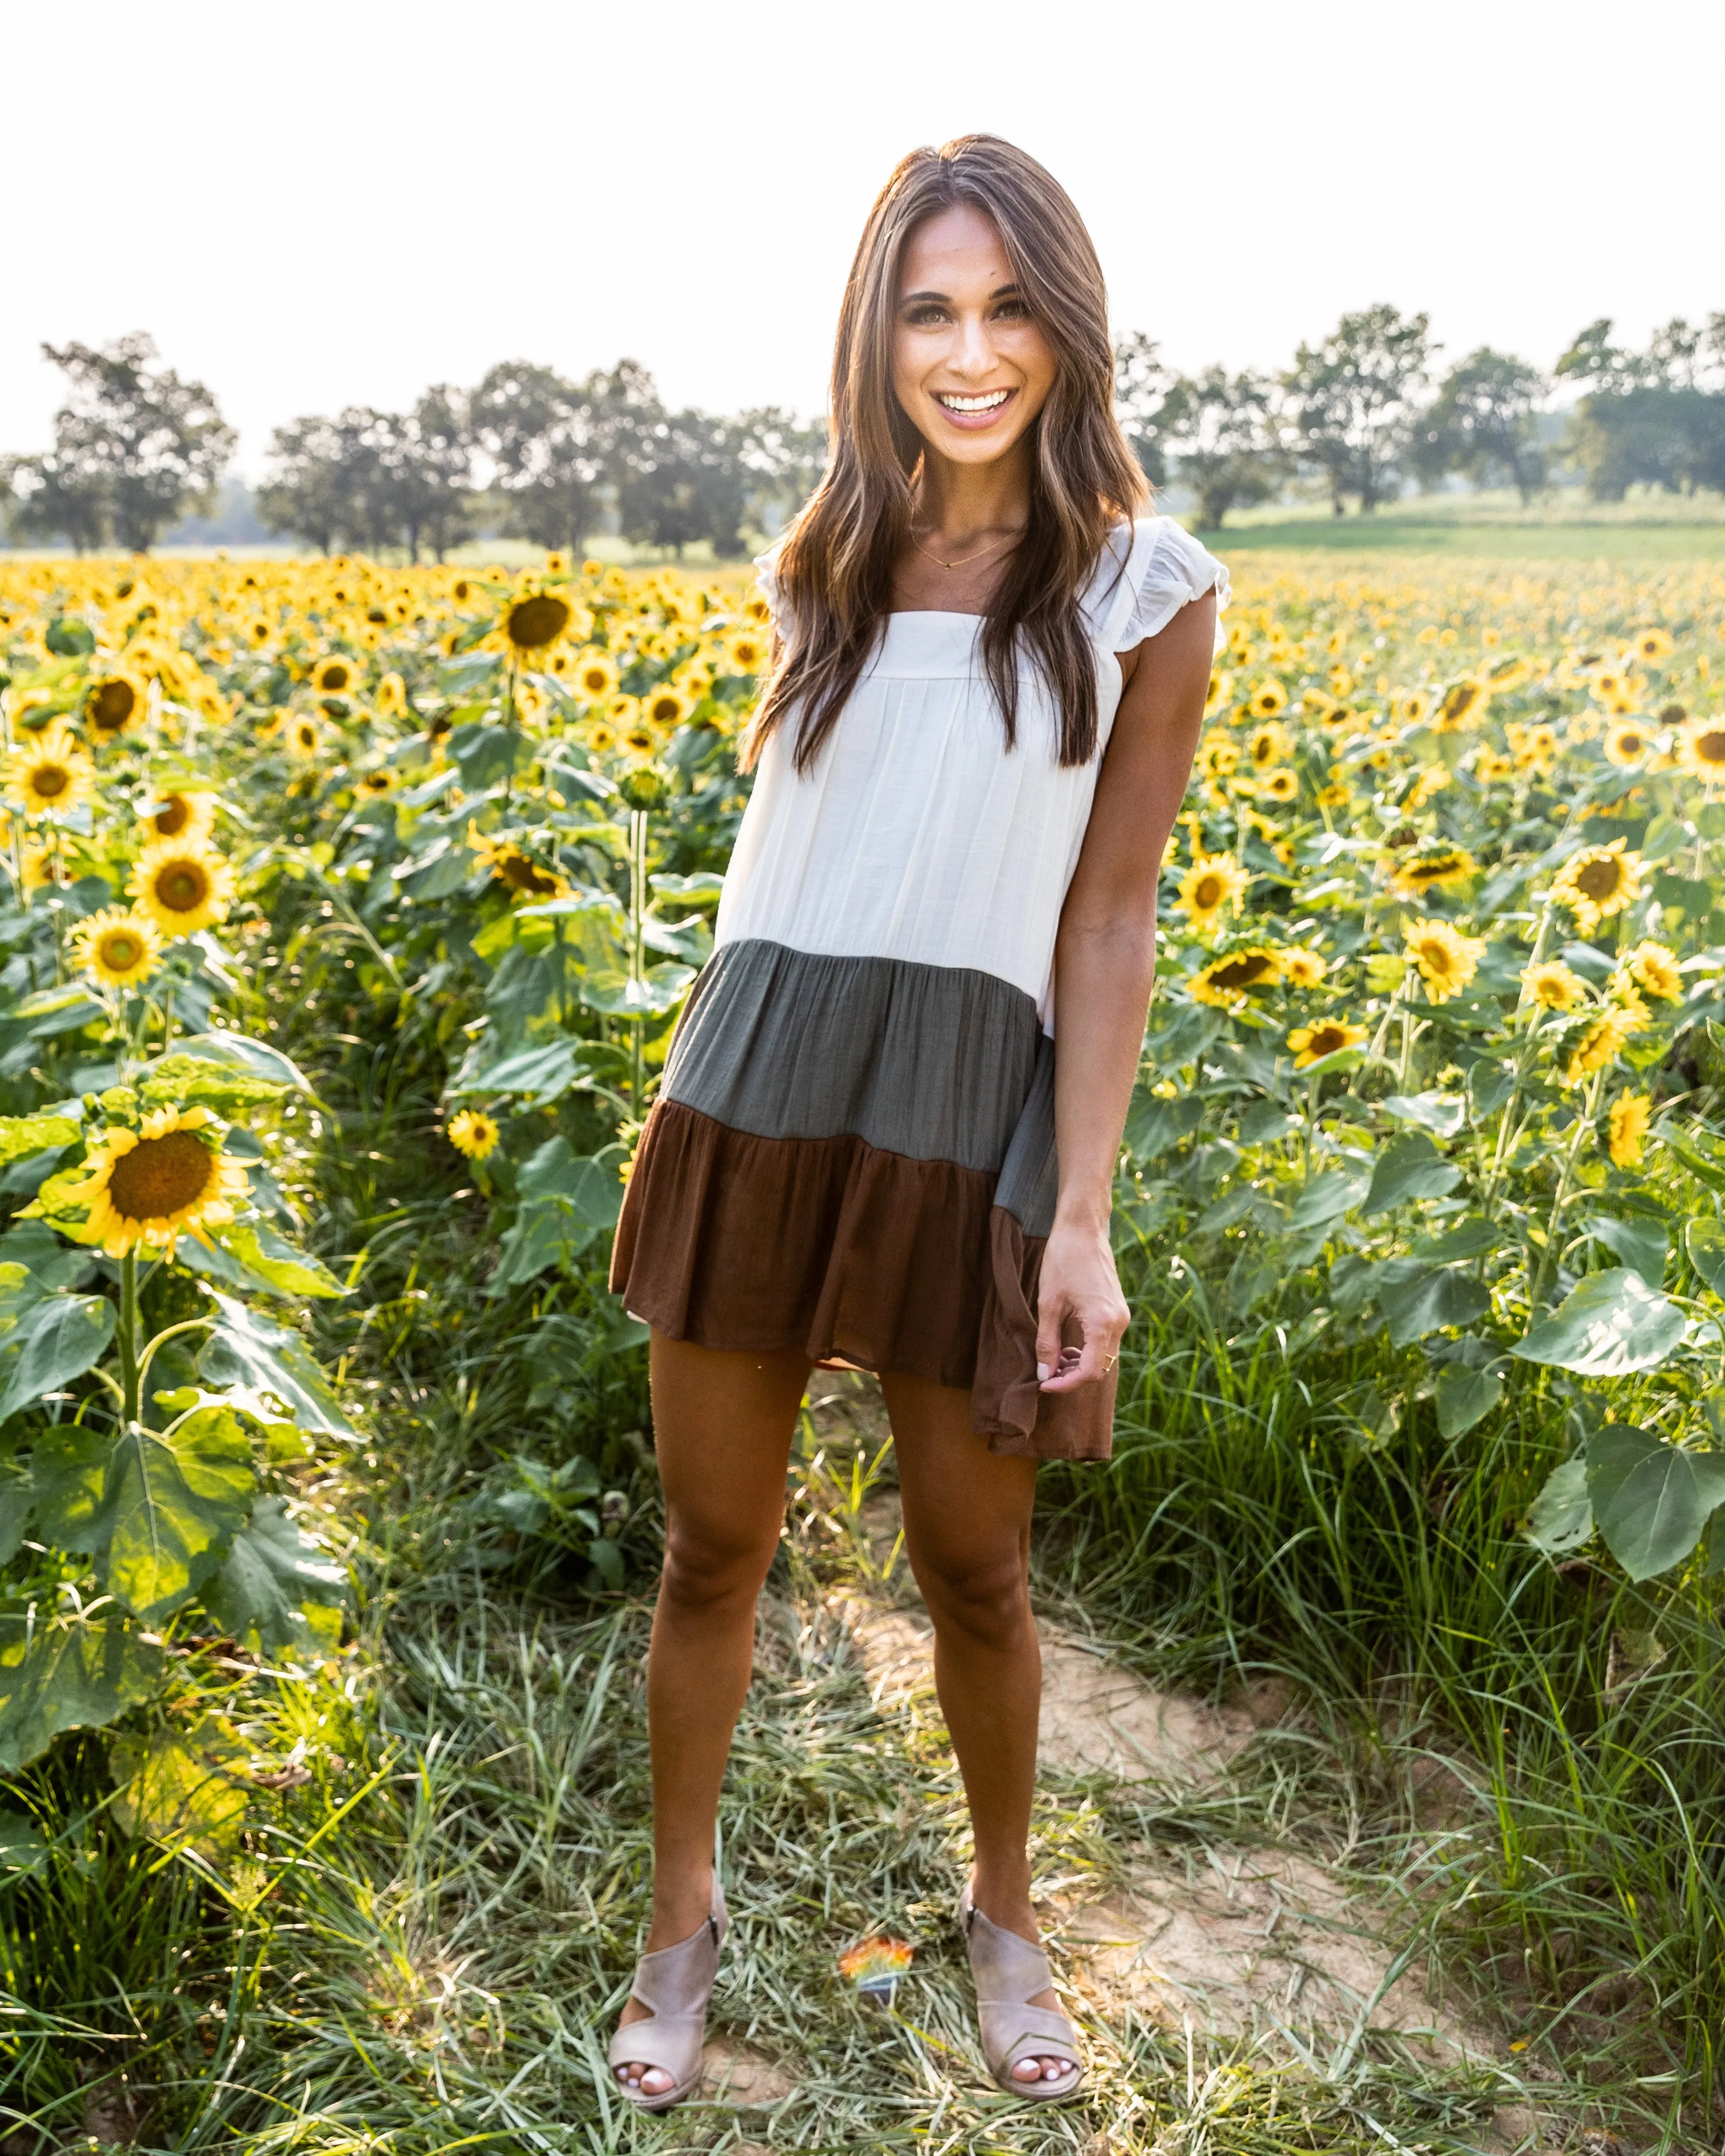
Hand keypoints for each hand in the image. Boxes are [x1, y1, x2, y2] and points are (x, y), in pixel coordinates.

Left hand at [1034, 1214, 1127, 1391]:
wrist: (1083, 1228)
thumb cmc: (1063, 1260)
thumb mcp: (1049, 1304)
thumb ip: (1047, 1342)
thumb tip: (1045, 1373)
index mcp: (1103, 1322)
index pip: (1089, 1372)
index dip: (1065, 1384)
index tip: (1044, 1384)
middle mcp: (1119, 1322)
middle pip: (1100, 1369)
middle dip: (1073, 1377)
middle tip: (1047, 1374)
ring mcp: (1121, 1316)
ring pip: (1104, 1357)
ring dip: (1080, 1365)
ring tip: (1054, 1359)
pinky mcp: (1118, 1310)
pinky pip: (1107, 1342)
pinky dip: (1088, 1350)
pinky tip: (1068, 1345)